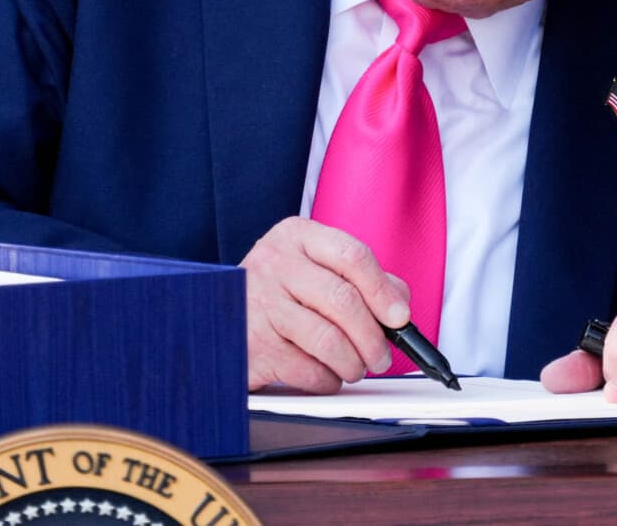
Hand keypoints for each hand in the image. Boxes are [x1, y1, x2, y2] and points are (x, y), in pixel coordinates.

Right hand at [240, 217, 411, 392]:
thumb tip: (399, 302)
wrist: (216, 318)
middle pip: (343, 300)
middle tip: (381, 356)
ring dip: (352, 363)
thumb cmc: (276, 294)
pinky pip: (306, 368)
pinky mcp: (253, 343)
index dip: (382, 290)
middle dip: (373, 337)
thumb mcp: (314, 270)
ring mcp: (260, 302)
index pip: (352, 256)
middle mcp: (275, 262)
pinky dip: (326, 379)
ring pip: (328, 339)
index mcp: (297, 237)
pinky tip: (324, 375)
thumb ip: (359, 279)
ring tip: (354, 368)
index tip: (400, 318)